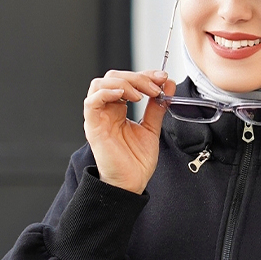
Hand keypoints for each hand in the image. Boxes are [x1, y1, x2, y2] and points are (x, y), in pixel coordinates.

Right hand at [83, 70, 171, 193]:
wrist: (131, 183)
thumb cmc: (136, 162)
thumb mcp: (152, 128)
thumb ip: (157, 107)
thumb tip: (169, 85)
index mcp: (118, 109)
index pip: (126, 80)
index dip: (144, 75)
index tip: (162, 78)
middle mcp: (107, 111)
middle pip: (114, 77)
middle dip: (137, 77)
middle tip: (155, 87)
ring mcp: (99, 117)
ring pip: (101, 84)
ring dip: (123, 83)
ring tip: (140, 95)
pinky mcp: (93, 127)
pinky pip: (91, 102)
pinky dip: (106, 93)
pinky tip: (123, 96)